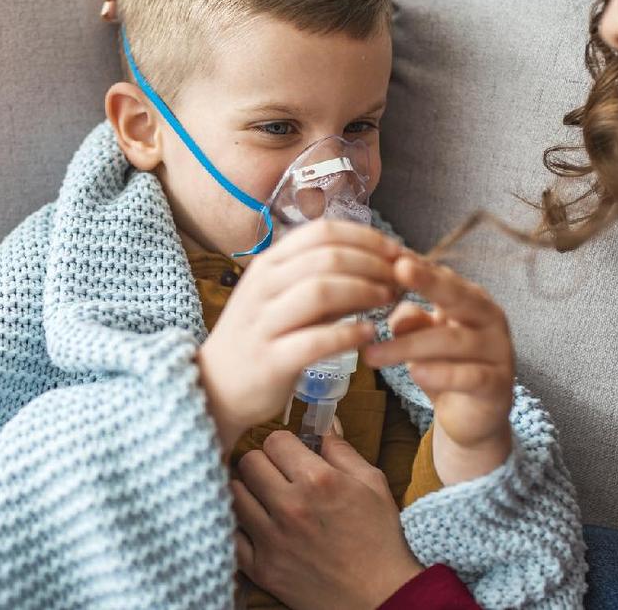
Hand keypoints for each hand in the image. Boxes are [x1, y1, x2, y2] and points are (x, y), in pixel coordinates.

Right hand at [195, 221, 400, 449]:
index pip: (322, 232)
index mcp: (270, 263)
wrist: (216, 386)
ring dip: (364, 292)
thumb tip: (379, 264)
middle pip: (327, 257)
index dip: (366, 238)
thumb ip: (325, 279)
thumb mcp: (286, 296)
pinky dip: (348, 334)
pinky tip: (369, 335)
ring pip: (320, 291)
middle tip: (401, 278)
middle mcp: (264, 285)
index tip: (396, 250)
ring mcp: (263, 322)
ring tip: (389, 300)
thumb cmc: (263, 336)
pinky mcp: (270, 359)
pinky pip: (314, 340)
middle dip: (373, 264)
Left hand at [233, 431, 423, 609]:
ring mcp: (272, 539)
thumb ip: (342, 450)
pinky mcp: (262, 569)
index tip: (290, 453)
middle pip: (249, 462)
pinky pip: (231, 534)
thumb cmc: (379, 538)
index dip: (283, 443)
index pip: (274, 440)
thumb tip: (324, 425)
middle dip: (263, 462)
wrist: (379, 595)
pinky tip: (256, 524)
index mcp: (318, 480)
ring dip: (248, 490)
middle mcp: (290, 506)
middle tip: (275, 472)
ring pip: (234, 494)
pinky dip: (240, 525)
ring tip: (264, 496)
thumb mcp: (372, 483)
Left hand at [363, 252, 514, 483]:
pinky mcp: (497, 385)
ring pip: (453, 341)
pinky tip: (415, 374)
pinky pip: (469, 376)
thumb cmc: (446, 366)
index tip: (388, 253)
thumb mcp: (424, 339)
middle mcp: (489, 319)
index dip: (418, 266)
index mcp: (471, 300)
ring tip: (372, 354)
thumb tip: (394, 313)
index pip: (443, 277)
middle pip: (458, 296)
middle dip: (427, 282)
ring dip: (409, 346)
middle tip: (397, 270)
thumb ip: (412, 321)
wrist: (474, 417)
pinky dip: (441, 375)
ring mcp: (497, 351)